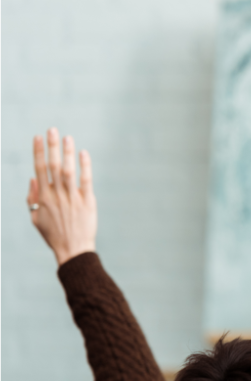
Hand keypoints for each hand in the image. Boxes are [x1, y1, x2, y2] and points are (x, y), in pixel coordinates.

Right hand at [28, 128, 97, 265]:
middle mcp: (56, 195)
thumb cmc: (54, 235)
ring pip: (68, 170)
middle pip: (53, 166)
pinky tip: (84, 153)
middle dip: (51, 146)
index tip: (37, 137)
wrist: (73, 250)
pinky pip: (86, 180)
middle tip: (52, 129)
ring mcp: (72, 198)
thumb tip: (33, 178)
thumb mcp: (36, 218)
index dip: (38, 152)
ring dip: (67, 153)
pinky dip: (85, 166)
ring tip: (67, 137)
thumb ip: (32, 198)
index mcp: (43, 197)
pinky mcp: (87, 202)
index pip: (39, 169)